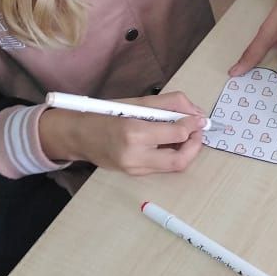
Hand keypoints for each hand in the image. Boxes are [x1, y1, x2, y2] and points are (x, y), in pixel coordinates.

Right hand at [38, 92, 207, 174]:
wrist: (77, 136)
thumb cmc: (104, 114)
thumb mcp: (137, 102)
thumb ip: (170, 104)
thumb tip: (196, 113)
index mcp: (133, 132)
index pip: (176, 134)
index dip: (193, 126)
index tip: (199, 118)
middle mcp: (134, 155)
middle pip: (180, 161)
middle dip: (195, 146)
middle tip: (197, 131)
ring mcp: (134, 168)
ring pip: (173, 166)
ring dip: (186, 150)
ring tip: (184, 134)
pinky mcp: (134, 174)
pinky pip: (162, 166)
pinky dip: (172, 153)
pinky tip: (170, 141)